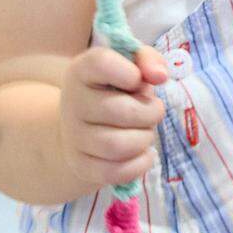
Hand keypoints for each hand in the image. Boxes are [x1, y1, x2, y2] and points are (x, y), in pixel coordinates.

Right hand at [58, 44, 167, 187]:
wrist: (82, 127)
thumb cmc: (114, 91)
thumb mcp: (130, 66)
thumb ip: (147, 60)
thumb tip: (160, 75)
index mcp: (82, 70)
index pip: (101, 63)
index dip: (129, 72)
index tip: (138, 79)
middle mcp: (72, 102)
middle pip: (119, 111)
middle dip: (150, 112)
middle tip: (154, 110)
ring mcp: (73, 136)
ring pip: (116, 146)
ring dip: (144, 139)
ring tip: (146, 131)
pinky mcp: (81, 165)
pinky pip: (114, 172)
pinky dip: (139, 164)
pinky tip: (144, 153)